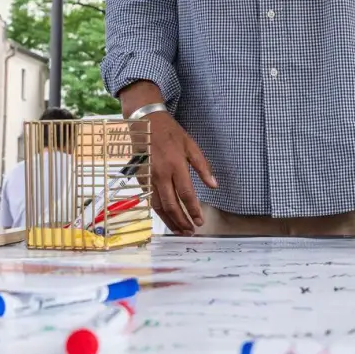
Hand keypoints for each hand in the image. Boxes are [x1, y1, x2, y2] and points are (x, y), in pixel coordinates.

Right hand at [138, 111, 217, 234]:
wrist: (145, 122)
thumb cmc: (170, 132)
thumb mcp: (190, 145)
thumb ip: (203, 166)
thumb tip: (214, 186)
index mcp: (176, 165)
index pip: (186, 194)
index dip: (193, 210)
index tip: (200, 221)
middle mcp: (161, 174)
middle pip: (171, 205)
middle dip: (181, 221)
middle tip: (190, 231)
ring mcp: (149, 178)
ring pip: (158, 206)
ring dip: (169, 221)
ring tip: (179, 231)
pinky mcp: (141, 178)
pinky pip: (150, 199)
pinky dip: (158, 211)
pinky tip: (166, 218)